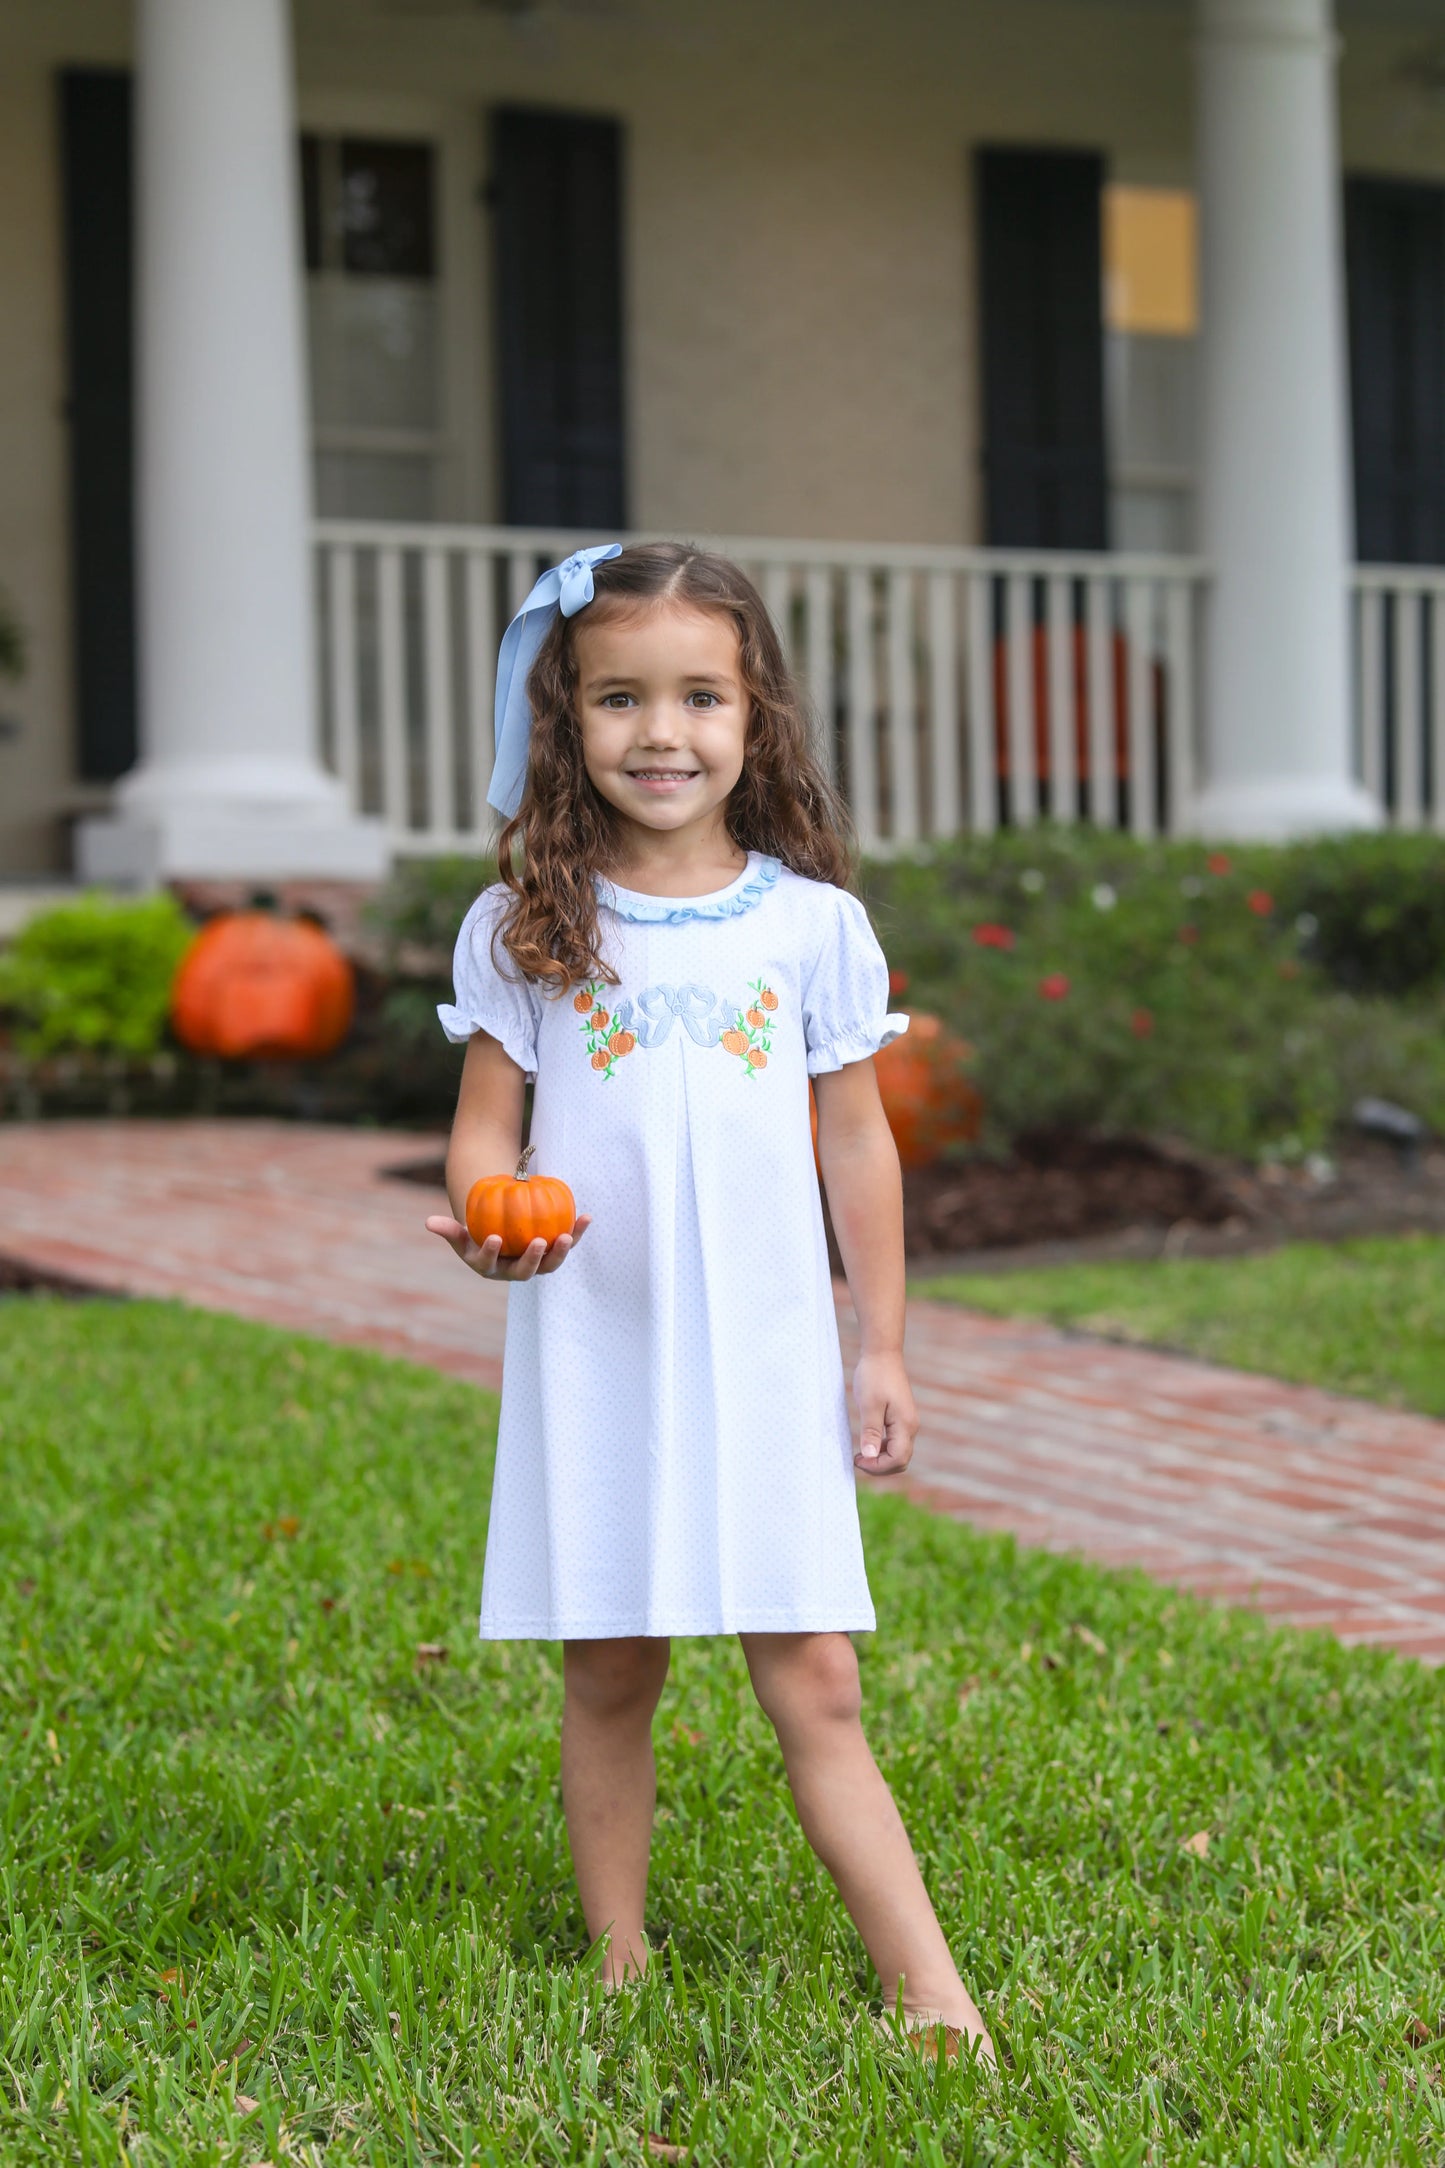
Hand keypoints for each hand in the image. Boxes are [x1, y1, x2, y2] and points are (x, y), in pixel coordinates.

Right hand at [425, 1212, 591, 1280]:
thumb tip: (428, 1222)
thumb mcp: (461, 1233)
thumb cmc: (476, 1232)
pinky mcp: (553, 1253)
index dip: (492, 1253)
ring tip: (566, 1235)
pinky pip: (566, 1242)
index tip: (494, 1237)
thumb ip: (447, 1229)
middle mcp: (515, 1271)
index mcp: (491, 1268)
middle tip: (540, 1242)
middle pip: (526, 1271)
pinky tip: (586, 1216)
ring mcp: (537, 1265)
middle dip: (534, 1259)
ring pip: (550, 1263)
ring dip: (561, 1251)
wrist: (500, 1234)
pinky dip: (577, 1231)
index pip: (490, 1264)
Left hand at [852, 1351, 917, 1477]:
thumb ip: (870, 1432)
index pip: (897, 1459)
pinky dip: (883, 1448)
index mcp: (905, 1425)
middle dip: (880, 1466)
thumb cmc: (874, 1377)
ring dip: (881, 1459)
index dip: (877, 1466)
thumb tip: (869, 1456)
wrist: (882, 1354)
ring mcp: (908, 1422)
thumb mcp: (869, 1405)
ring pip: (899, 1452)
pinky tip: (868, 1442)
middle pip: (901, 1460)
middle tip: (857, 1459)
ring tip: (860, 1454)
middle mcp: (911, 1426)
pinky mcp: (902, 1418)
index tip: (858, 1459)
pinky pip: (896, 1442)